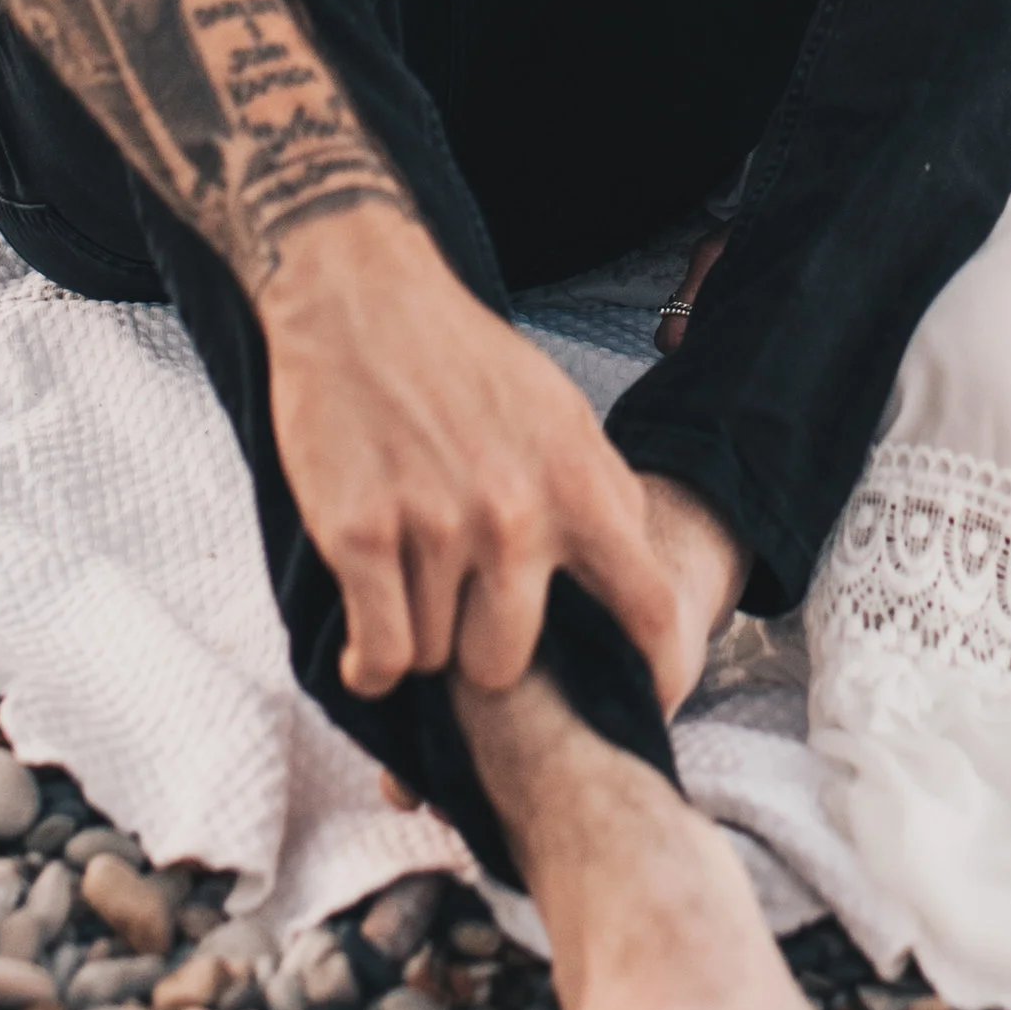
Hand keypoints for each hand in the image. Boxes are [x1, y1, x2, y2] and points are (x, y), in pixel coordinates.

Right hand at [259, 202, 680, 696]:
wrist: (360, 297)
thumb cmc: (461, 359)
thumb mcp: (559, 415)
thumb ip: (595, 499)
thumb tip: (630, 585)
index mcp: (582, 483)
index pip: (646, 607)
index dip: (651, 676)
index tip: (642, 712)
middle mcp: (518, 515)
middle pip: (509, 665)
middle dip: (481, 656)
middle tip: (457, 610)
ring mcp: (439, 528)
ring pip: (435, 659)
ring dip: (418, 637)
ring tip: (406, 575)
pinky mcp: (363, 536)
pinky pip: (380, 656)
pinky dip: (369, 662)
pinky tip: (365, 635)